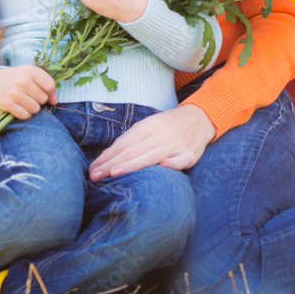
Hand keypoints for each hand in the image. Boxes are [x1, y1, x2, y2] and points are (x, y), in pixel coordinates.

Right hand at [0, 65, 56, 117]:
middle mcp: (23, 81)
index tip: (44, 92)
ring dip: (33, 108)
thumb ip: (46, 85)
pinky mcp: (7, 104)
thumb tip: (55, 102)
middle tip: (31, 95)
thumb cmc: (17, 77)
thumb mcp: (31, 75)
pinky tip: (20, 107)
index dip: (50, 92)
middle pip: (43, 99)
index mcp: (31, 70)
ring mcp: (15, 93)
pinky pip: (25, 115)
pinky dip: (25, 114)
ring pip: (36, 109)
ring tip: (26, 101)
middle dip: (40, 100)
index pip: (50, 86)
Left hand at [89, 104, 216, 180]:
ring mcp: (176, 144)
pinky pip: (181, 159)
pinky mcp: (190, 154)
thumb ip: (133, 139)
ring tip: (115, 173)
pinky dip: (173, 163)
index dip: (107, 156)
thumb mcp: (150, 125)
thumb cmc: (169, 124)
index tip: (93, 168)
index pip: (124, 142)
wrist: (201, 117)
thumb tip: (108, 156)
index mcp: (149, 125)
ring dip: (132, 165)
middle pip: (133, 150)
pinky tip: (163, 167)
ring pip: (151, 156)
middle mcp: (161, 134)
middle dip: (112, 164)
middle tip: (95, 176)